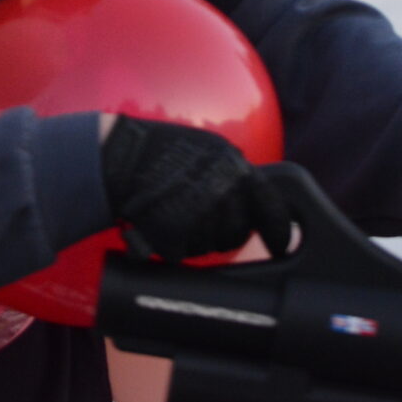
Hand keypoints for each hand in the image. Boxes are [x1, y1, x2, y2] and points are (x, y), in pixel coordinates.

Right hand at [100, 115, 289, 261]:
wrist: (120, 157)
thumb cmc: (162, 148)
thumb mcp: (210, 148)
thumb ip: (235, 171)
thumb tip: (255, 196)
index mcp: (238, 170)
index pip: (273, 209)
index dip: (279, 232)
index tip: (280, 245)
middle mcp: (224, 194)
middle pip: (239, 233)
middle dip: (226, 232)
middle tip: (204, 219)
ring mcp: (200, 217)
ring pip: (212, 246)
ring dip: (200, 239)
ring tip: (179, 215)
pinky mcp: (176, 237)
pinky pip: (185, 253)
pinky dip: (176, 245)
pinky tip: (164, 224)